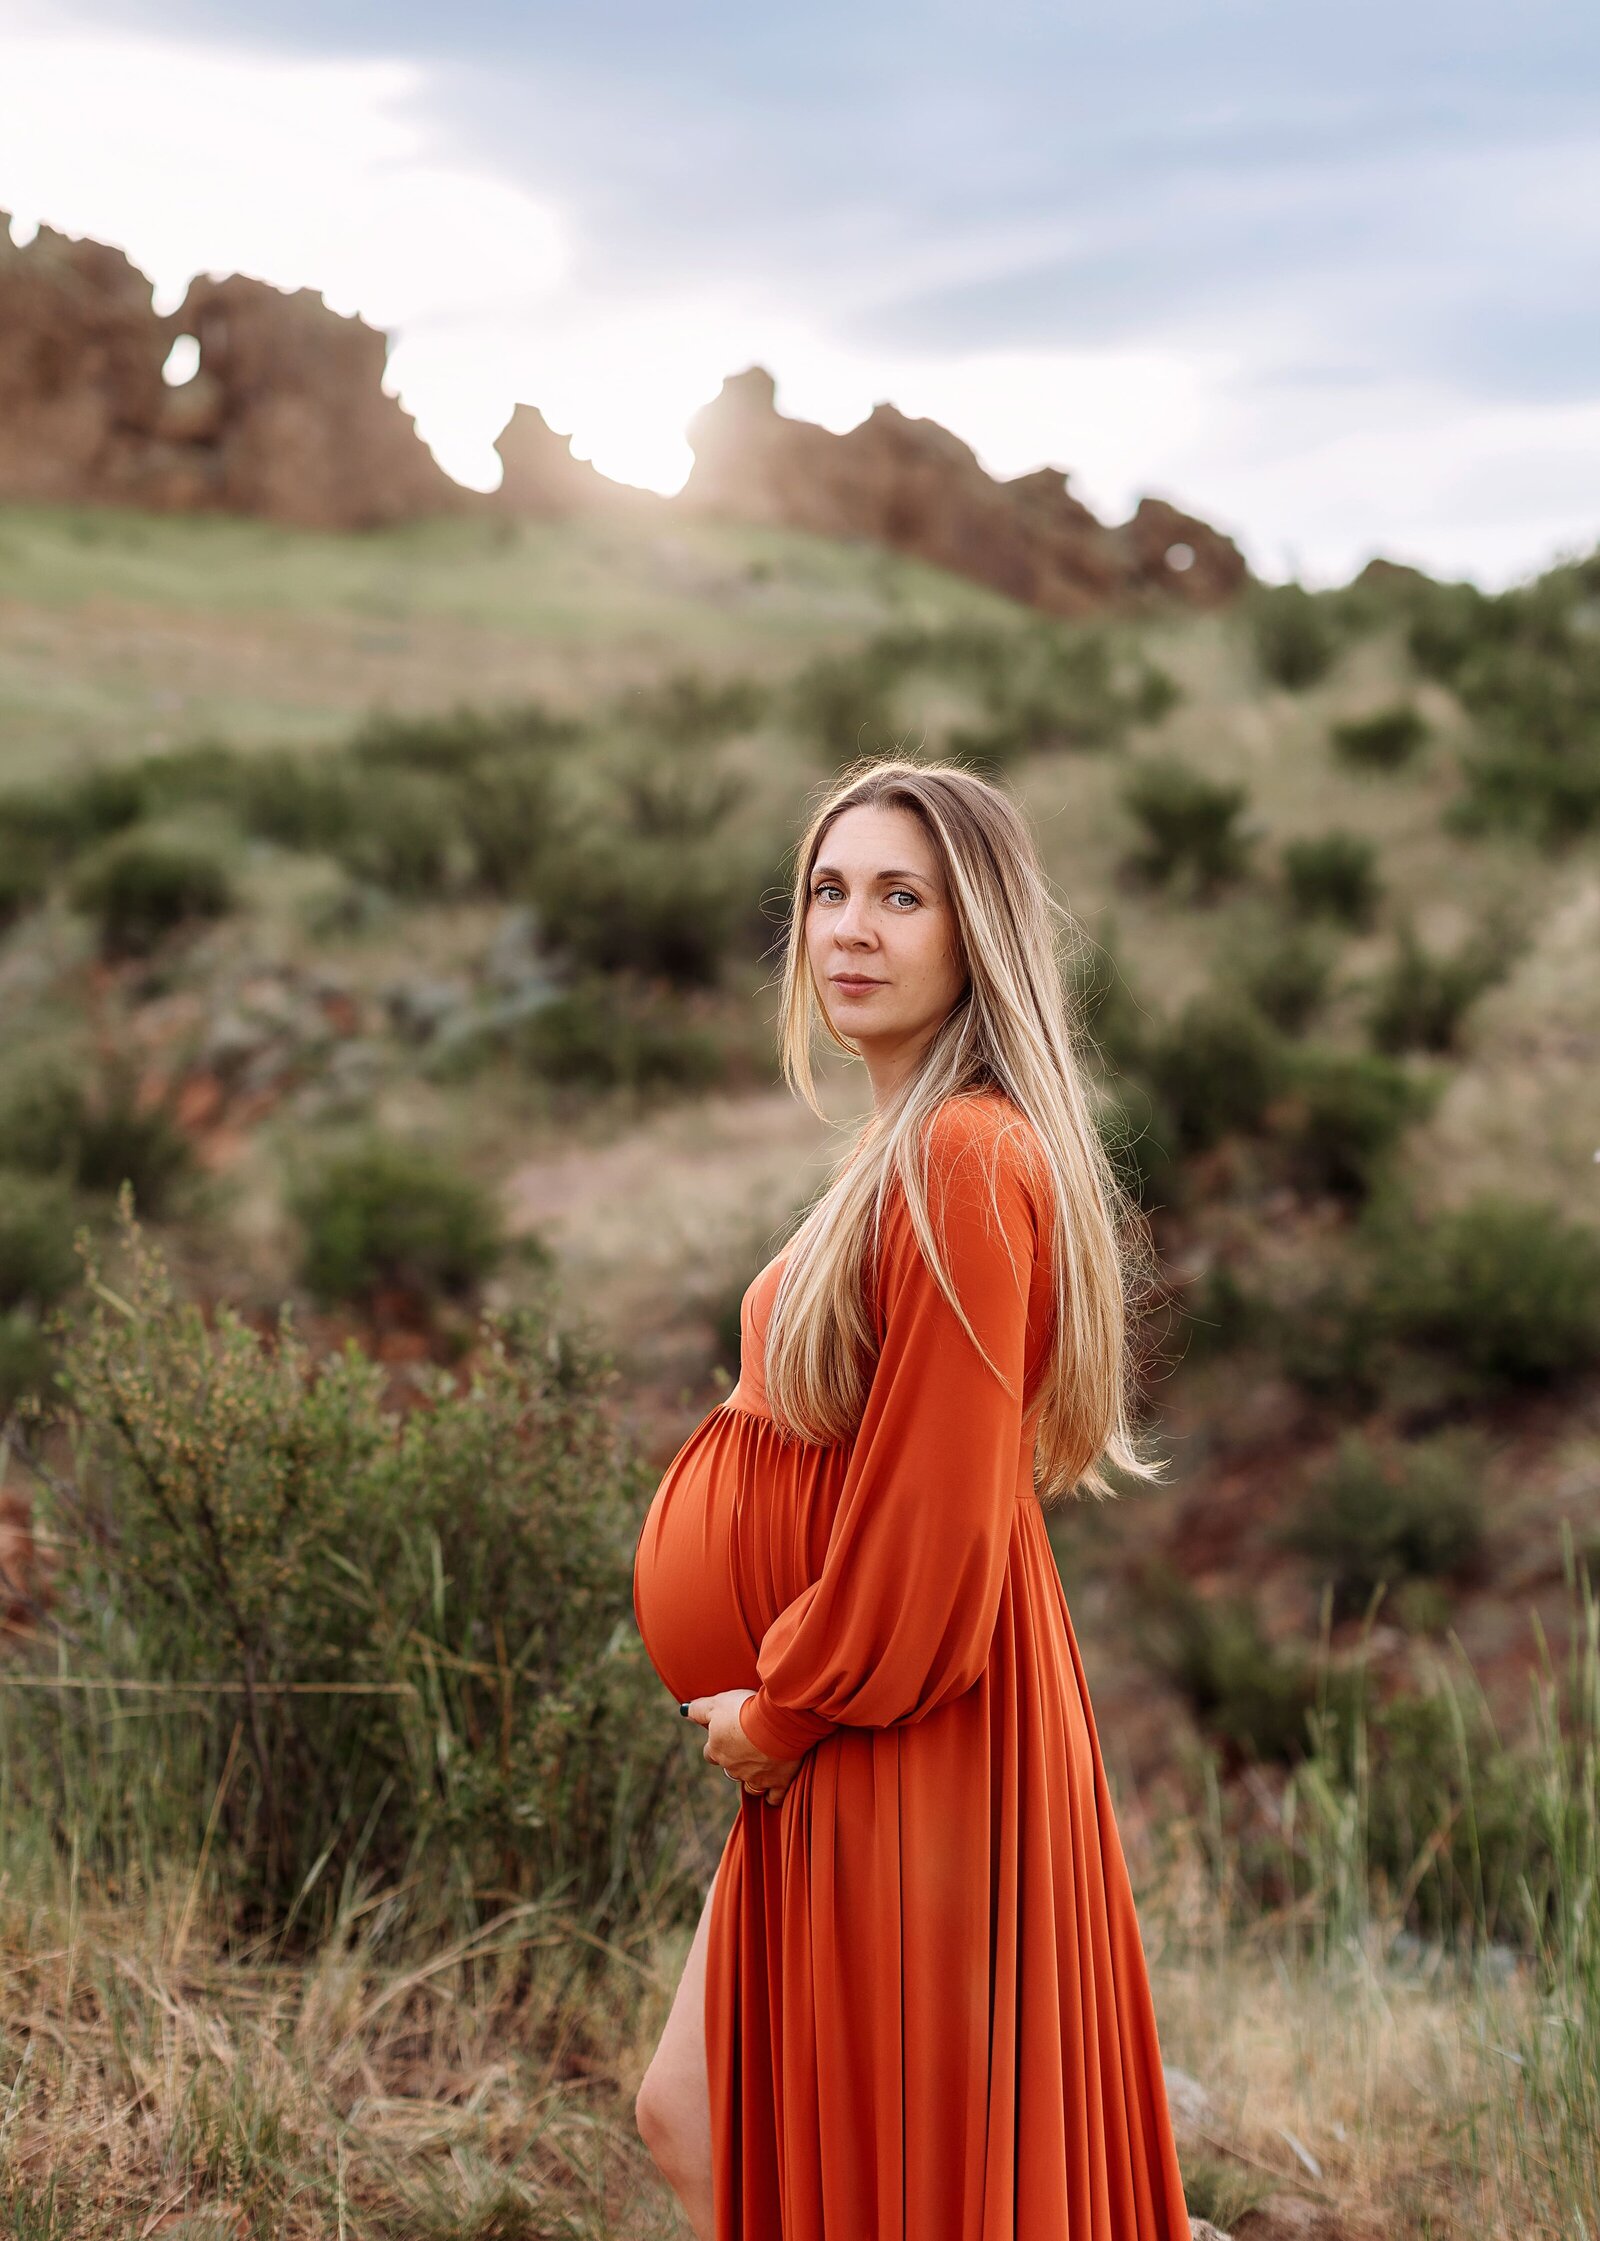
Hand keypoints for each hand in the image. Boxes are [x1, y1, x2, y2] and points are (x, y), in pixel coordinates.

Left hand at [682, 1688, 801, 1805]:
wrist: (776, 1721)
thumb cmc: (745, 1709)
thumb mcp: (717, 1703)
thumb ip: (699, 1709)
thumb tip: (684, 1711)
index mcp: (717, 1750)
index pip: (710, 1754)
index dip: (717, 1745)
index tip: (727, 1736)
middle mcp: (733, 1768)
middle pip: (730, 1770)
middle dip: (737, 1761)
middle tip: (749, 1745)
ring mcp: (755, 1778)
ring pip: (750, 1786)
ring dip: (753, 1778)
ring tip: (763, 1765)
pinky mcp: (777, 1782)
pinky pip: (773, 1797)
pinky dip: (773, 1794)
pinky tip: (776, 1785)